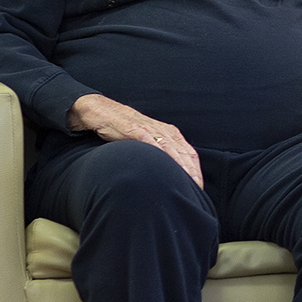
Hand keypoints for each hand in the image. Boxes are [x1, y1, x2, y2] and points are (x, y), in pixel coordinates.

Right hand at [67, 93, 202, 187]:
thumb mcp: (146, 141)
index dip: (196, 171)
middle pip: (185, 153)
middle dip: (192, 172)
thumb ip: (158, 154)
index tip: (199, 188)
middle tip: (197, 190)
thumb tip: (166, 176)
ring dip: (181, 166)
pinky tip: (164, 164)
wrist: (102, 111)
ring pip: (172, 148)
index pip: (189, 154)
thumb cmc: (124, 129)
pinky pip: (150, 141)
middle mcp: (164, 131)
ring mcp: (150, 129)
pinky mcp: (134, 129)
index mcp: (169, 134)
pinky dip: (159, 153)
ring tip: (186, 182)